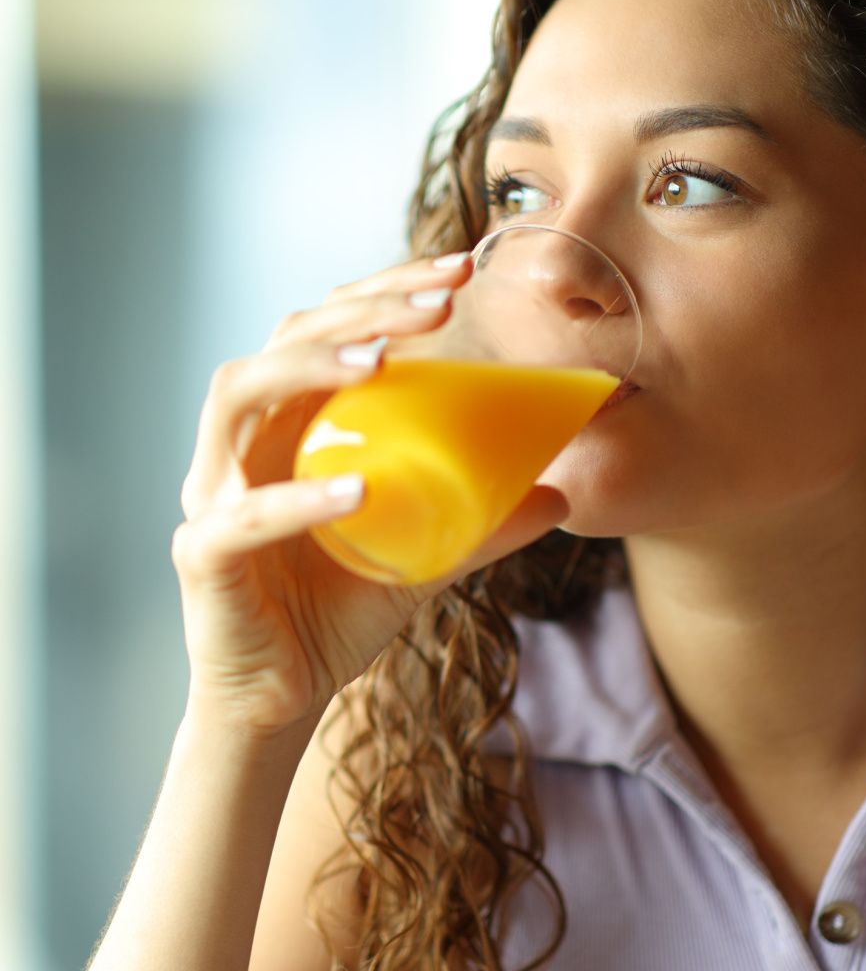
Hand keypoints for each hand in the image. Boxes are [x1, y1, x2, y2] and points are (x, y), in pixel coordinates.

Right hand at [171, 254, 568, 739]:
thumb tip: (560, 495)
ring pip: (238, 396)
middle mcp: (244, 443)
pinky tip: (358, 487)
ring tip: (385, 358)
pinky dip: (298, 498)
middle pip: (285, 341)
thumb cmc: (340, 612)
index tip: (458, 273)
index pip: (329, 330)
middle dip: (362, 309)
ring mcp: (213, 493)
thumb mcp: (426, 558)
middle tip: (440, 300)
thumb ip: (483, 525)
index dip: (386, 291)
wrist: (283, 697)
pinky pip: (242, 516)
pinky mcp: (201, 554)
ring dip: (311, 367)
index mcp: (291, 426)